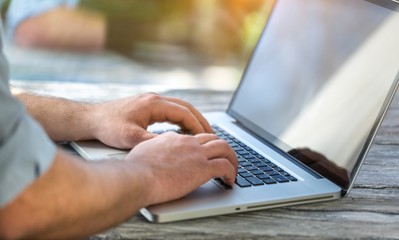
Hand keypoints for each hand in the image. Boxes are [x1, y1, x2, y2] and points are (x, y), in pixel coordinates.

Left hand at [90, 93, 212, 148]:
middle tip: (211, 135)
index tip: (206, 138)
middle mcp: (155, 99)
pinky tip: (183, 130)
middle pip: (186, 107)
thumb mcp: (131, 138)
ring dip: (192, 119)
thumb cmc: (108, 127)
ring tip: (202, 133)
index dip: (197, 126)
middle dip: (200, 120)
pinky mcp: (147, 106)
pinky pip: (171, 110)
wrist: (90, 119)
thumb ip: (153, 142)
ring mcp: (151, 101)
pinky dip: (181, 119)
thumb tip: (172, 148)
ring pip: (179, 108)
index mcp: (154, 104)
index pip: (184, 113)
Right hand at [126, 132, 237, 205]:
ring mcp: (196, 154)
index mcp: (172, 138)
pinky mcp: (203, 168)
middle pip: (213, 138)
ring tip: (233, 169)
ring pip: (224, 148)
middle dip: (222, 148)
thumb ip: (152, 150)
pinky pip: (225, 166)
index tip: (204, 155)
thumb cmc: (134, 169)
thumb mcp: (142, 151)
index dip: (202, 146)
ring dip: (232, 158)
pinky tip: (229, 181)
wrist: (137, 177)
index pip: (193, 137)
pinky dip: (232, 173)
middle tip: (225, 158)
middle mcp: (187, 142)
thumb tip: (151, 154)